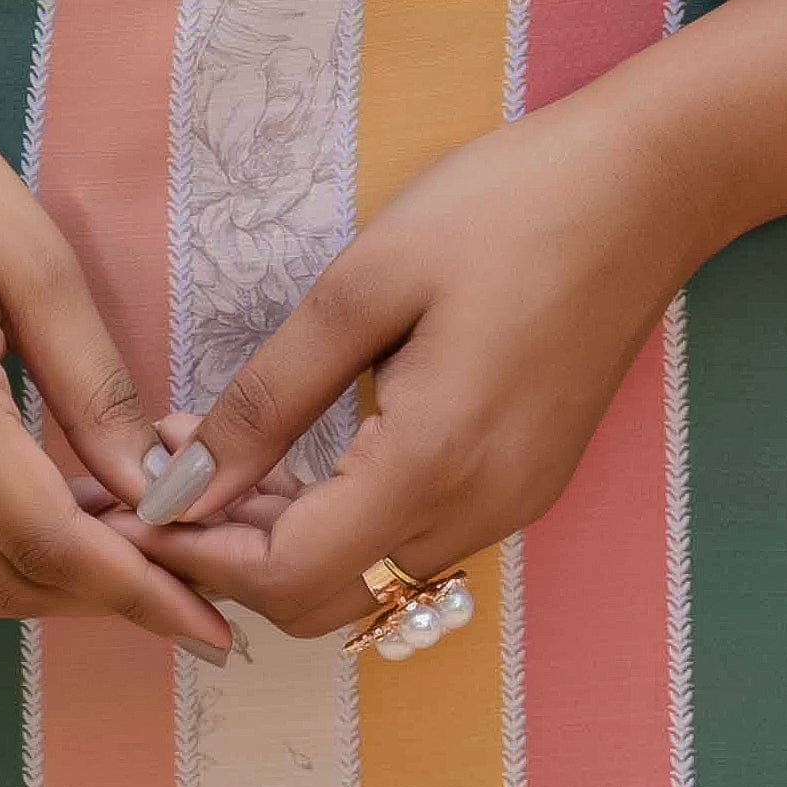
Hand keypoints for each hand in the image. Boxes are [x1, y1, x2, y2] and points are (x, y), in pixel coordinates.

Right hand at [0, 0, 230, 659]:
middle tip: (181, 584)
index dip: (136, 590)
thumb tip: (155, 485)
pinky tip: (36, 517)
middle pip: (0, 581)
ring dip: (40, 587)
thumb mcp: (28, 248)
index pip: (47, 540)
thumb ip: (91, 379)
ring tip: (120, 554)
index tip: (210, 621)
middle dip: (99, 599)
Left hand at [147, 0, 786, 642]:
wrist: (649, 187)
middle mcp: (482, 510)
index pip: (288, 575)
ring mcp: (513, 504)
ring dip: (283, 537)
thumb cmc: (507, 207)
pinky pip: (412, 539)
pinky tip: (301, 450)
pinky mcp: (527, 483)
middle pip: (325, 598)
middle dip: (231, 557)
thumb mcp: (366, 283)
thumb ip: (270, 395)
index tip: (137, 500)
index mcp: (437, 461)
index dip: (200, 555)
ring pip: (368, 576)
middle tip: (167, 474)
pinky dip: (342, 518)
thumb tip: (182, 482)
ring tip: (216, 453)